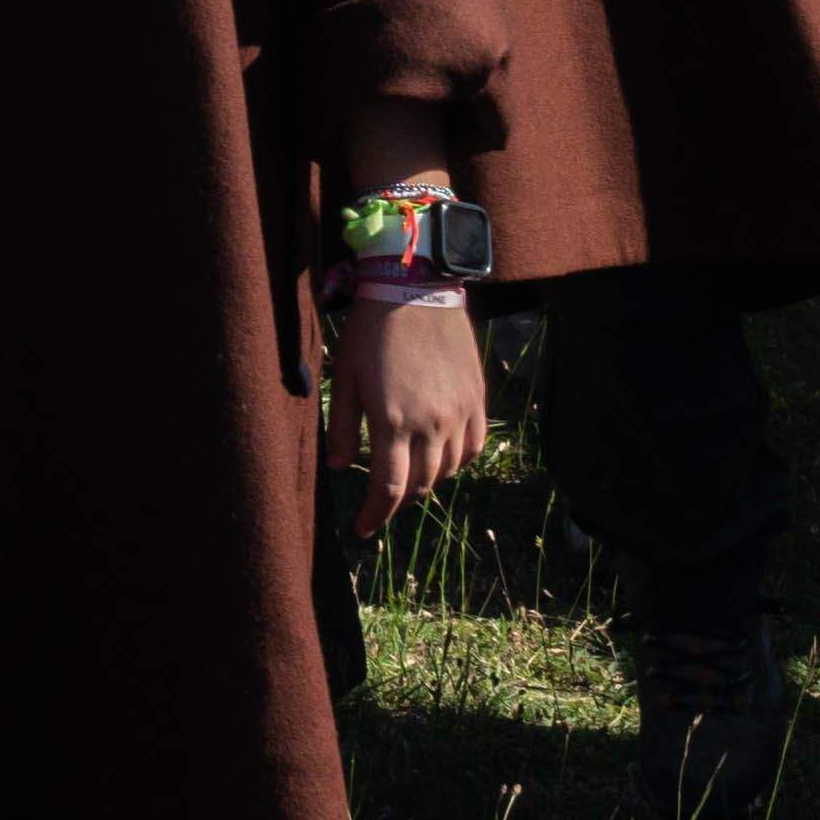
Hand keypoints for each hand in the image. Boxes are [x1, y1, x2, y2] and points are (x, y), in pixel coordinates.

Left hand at [330, 287, 485, 525]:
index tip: (363, 528)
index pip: (389, 489)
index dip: (375, 515)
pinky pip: (473, 448)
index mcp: (393, 421)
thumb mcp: (346, 378)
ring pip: (448, 471)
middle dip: (398, 502)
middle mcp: (432, 424)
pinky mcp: (477, 400)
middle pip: (420, 485)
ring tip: (407, 478)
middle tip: (381, 502)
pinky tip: (441, 459)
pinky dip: (457, 463)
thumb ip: (344, 428)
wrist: (416, 291)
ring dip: (426, 482)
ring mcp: (459, 413)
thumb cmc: (372, 333)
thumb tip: (341, 468)